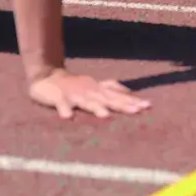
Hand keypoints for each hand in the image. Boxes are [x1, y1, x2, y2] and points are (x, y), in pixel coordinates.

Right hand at [28, 69, 150, 119]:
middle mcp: (90, 91)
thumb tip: (130, 92)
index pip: (119, 96)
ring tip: (106, 116)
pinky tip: (67, 118)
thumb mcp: (95, 86)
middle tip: (137, 111)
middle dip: (122, 105)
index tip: (149, 106)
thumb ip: (111, 88)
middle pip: (108, 99)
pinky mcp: (58, 98)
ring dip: (96, 108)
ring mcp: (75, 94)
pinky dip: (64, 110)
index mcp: (99, 89)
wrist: (47, 77)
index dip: (133, 100)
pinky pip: (61, 105)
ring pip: (87, 102)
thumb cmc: (75, 85)